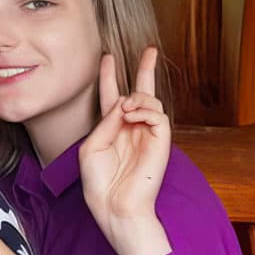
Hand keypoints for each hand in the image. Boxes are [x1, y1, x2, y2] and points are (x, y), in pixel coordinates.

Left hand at [79, 47, 173, 254]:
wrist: (114, 205)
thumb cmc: (99, 181)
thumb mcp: (92, 146)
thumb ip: (106, 122)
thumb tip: (124, 103)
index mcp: (112, 129)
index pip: (111, 97)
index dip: (108, 77)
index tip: (108, 57)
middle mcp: (131, 128)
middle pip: (140, 92)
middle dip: (145, 69)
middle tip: (149, 49)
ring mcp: (148, 134)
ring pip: (149, 101)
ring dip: (136, 97)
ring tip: (126, 108)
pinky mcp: (162, 141)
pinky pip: (159, 114)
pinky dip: (145, 110)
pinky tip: (133, 115)